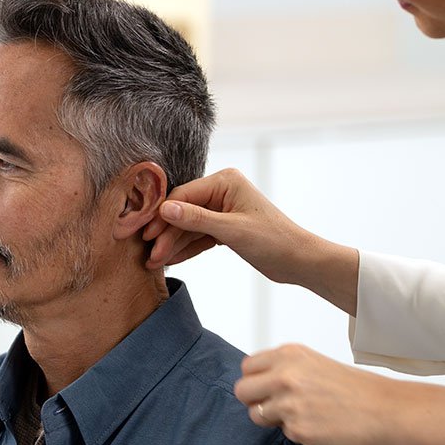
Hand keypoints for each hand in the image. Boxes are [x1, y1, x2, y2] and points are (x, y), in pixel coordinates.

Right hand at [143, 168, 306, 283]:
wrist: (299, 260)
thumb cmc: (273, 240)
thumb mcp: (232, 230)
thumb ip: (197, 219)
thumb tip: (164, 209)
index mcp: (225, 181)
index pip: (183, 196)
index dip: (162, 216)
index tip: (146, 235)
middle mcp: (221, 191)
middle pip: (183, 212)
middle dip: (166, 234)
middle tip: (149, 255)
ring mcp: (222, 210)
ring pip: (188, 227)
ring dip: (172, 244)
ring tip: (155, 262)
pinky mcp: (224, 228)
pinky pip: (198, 237)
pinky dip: (186, 249)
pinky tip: (170, 260)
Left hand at [234, 343, 393, 444]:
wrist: (386, 409)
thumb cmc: (355, 387)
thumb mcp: (314, 363)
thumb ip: (284, 368)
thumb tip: (257, 382)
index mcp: (289, 354)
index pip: (247, 367)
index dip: (255, 380)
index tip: (266, 388)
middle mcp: (285, 375)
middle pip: (242, 391)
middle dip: (254, 400)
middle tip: (274, 405)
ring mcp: (289, 403)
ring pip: (256, 415)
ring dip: (272, 419)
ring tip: (301, 415)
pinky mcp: (297, 429)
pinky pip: (283, 434)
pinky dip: (298, 433)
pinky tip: (319, 425)